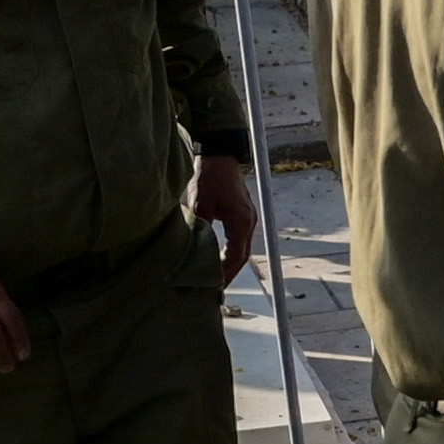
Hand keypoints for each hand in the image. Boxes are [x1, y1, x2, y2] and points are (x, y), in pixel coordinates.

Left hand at [190, 150, 261, 278]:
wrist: (219, 155)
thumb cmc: (210, 178)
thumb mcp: (200, 205)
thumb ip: (200, 229)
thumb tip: (193, 251)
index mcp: (241, 222)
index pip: (236, 256)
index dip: (225, 272)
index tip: (214, 285)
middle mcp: (249, 222)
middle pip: (242, 256)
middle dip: (229, 273)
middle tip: (216, 288)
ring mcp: (248, 218)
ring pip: (242, 248)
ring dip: (231, 264)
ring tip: (218, 277)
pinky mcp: (243, 214)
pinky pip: (240, 239)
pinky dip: (231, 252)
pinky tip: (220, 258)